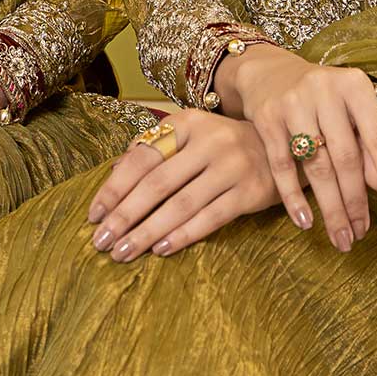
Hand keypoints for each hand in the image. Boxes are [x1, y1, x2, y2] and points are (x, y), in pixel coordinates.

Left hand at [85, 111, 278, 260]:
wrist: (282, 147)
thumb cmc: (224, 146)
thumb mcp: (191, 135)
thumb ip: (154, 148)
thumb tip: (112, 172)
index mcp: (188, 123)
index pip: (142, 158)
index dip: (114, 188)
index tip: (94, 215)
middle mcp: (210, 141)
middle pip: (157, 184)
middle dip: (124, 216)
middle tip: (101, 241)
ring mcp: (232, 166)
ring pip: (180, 205)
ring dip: (147, 232)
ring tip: (123, 252)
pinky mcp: (250, 192)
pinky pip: (210, 219)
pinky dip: (183, 235)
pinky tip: (160, 249)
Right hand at [217, 43, 376, 244]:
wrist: (268, 72)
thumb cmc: (321, 99)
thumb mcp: (349, 112)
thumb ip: (366, 145)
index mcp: (355, 86)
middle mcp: (325, 90)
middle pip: (346, 158)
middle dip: (356, 202)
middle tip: (362, 233)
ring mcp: (293, 103)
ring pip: (316, 167)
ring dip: (331, 208)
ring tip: (341, 237)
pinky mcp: (266, 118)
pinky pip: (283, 167)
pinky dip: (294, 198)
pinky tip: (306, 222)